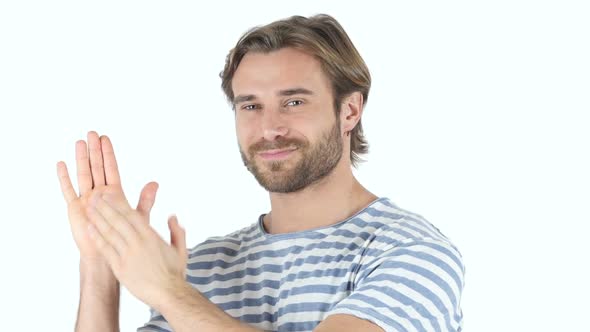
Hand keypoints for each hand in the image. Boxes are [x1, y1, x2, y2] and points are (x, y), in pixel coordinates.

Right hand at [56, 131, 158, 261]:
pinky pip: (68, 190)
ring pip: (83, 174)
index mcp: (114, 193)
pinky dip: (65, 177)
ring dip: (81, 159)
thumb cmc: (124, 236)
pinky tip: (61, 163)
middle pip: (96, 167)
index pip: (111, 168)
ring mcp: (86, 199)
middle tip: (92, 133)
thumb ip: (146, 199)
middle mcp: (99, 193)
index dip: (108, 154)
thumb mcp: (137, 216)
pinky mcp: (75, 208)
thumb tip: (156, 183)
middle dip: (94, 150)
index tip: (106, 138)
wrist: (107, 254)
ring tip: (79, 142)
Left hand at [85, 190, 187, 307]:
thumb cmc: (175, 273)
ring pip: (109, 233)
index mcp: (151, 236)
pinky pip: (106, 250)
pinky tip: (90, 229)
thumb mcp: (180, 249)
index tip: (109, 194)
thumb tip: (172, 217)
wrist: (168, 293)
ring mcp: (127, 255)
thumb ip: (176, 231)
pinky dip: (97, 238)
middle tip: (93, 196)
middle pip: (117, 220)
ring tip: (88, 209)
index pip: (132, 215)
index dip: (118, 203)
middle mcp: (138, 243)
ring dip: (97, 219)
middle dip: (104, 207)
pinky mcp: (120, 268)